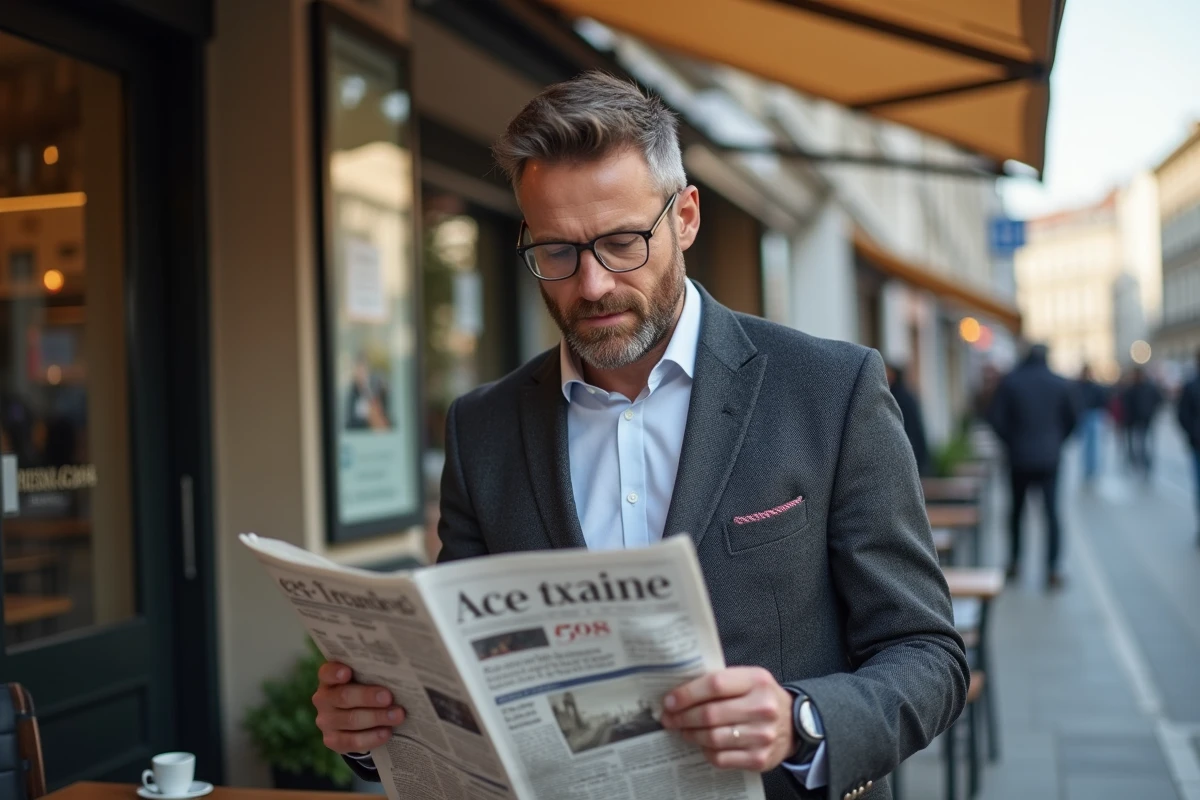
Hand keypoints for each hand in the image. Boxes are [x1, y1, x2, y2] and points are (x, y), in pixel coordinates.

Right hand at [312, 662, 405, 753]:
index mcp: (329, 679)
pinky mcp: (332, 741)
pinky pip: (353, 741)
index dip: (336, 672)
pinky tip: (387, 732)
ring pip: (351, 720)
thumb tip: (397, 672)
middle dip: (368, 697)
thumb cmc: (365, 689)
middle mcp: (323, 699)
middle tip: (389, 697)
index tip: (348, 672)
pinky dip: (372, 737)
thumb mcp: (364, 679)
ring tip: (397, 715)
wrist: (357, 720)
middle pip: (344, 697)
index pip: (327, 672)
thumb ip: (372, 673)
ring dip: (377, 717)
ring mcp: (326, 721)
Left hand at [660, 667, 795, 771]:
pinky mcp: (760, 759)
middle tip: (668, 718)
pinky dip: (706, 751)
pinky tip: (702, 744)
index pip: (715, 684)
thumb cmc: (761, 698)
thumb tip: (679, 693)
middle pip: (710, 714)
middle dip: (682, 717)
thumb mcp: (748, 679)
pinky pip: (721, 758)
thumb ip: (720, 682)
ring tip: (682, 730)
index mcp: (757, 680)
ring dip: (690, 734)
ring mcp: (762, 735)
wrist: (794, 725)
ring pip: (712, 738)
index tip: (669, 701)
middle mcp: (762, 707)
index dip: (687, 693)